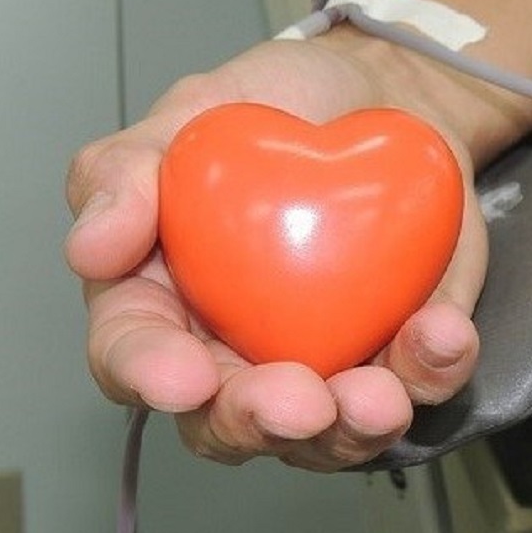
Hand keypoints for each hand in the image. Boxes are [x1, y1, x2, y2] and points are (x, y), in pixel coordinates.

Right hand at [65, 32, 488, 469]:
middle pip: (230, 422)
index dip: (151, 374)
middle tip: (296, 402)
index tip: (181, 377)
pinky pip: (418, 383)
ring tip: (381, 397)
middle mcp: (237, 350)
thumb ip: (128, 173)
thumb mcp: (192, 114)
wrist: (384, 98)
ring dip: (353, 427)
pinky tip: (440, 332)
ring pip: (327, 435)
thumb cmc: (278, 107)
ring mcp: (322, 361)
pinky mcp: (399, 352)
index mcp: (165, 300)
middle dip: (260, 421)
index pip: (134, 355)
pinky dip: (432, 370)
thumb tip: (91, 247)